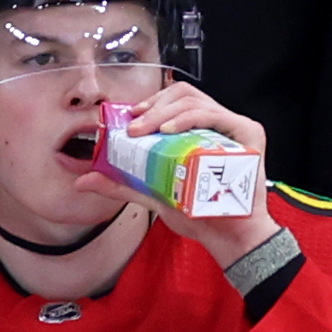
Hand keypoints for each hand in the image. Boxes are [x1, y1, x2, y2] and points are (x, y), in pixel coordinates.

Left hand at [70, 80, 279, 267]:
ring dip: (164, 112)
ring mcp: (233, 128)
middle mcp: (218, 125)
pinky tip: (168, 131)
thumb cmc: (198, 214)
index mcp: (200, 132)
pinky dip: (187, 118)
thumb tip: (83, 181)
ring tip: (146, 130)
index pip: (174, 102)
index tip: (130, 118)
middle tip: (133, 126)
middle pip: (183, 95)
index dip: (151, 103)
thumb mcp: (153, 195)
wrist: (228, 236)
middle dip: (154, 105)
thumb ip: (123, 184)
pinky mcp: (248, 134)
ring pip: (194, 100)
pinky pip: (214, 115)